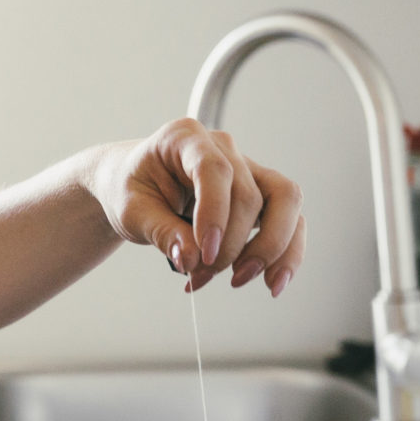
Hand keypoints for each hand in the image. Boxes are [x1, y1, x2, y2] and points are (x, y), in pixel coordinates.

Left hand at [88, 119, 305, 295]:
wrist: (132, 185)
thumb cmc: (130, 189)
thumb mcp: (131, 211)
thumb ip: (161, 232)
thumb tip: (191, 260)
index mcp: (185, 138)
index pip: (214, 169)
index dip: (215, 213)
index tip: (204, 253)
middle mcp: (223, 148)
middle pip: (250, 194)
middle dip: (232, 245)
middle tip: (203, 274)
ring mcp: (247, 169)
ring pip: (286, 201)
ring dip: (272, 248)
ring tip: (240, 280)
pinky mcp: (261, 195)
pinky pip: (290, 220)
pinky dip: (286, 253)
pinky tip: (270, 283)